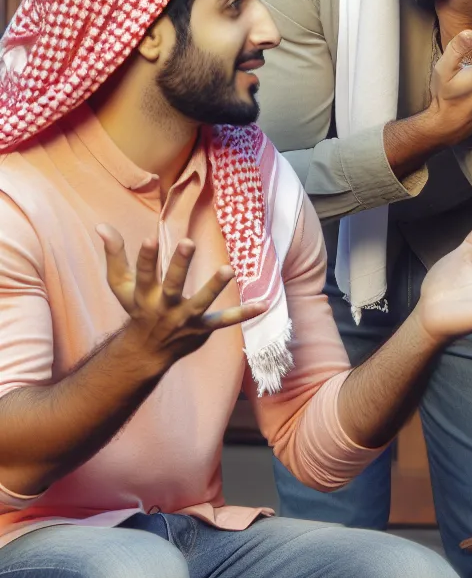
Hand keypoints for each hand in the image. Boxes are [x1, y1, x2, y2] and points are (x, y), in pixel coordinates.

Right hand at [97, 225, 266, 367]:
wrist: (146, 352)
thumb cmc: (136, 309)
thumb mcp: (121, 285)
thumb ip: (114, 255)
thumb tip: (101, 225)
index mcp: (145, 296)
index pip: (143, 275)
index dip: (145, 258)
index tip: (148, 238)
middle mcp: (165, 308)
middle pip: (172, 285)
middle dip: (179, 265)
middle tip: (188, 242)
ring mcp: (185, 319)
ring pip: (201, 302)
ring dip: (214, 287)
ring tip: (228, 270)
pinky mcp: (203, 328)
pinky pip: (225, 322)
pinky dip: (244, 314)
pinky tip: (264, 304)